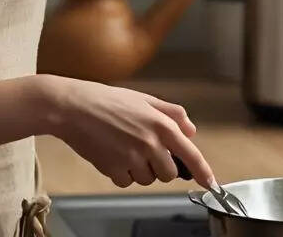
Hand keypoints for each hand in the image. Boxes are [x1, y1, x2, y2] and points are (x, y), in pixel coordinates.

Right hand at [38, 75, 215, 188]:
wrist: (73, 107)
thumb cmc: (106, 100)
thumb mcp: (144, 99)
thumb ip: (172, 113)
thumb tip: (190, 131)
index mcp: (161, 124)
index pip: (190, 153)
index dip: (202, 171)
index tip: (209, 183)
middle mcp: (150, 142)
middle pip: (168, 173)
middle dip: (160, 167)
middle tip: (144, 151)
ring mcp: (132, 157)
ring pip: (148, 180)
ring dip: (140, 171)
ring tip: (124, 149)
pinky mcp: (114, 169)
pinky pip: (126, 182)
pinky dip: (121, 174)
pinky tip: (112, 155)